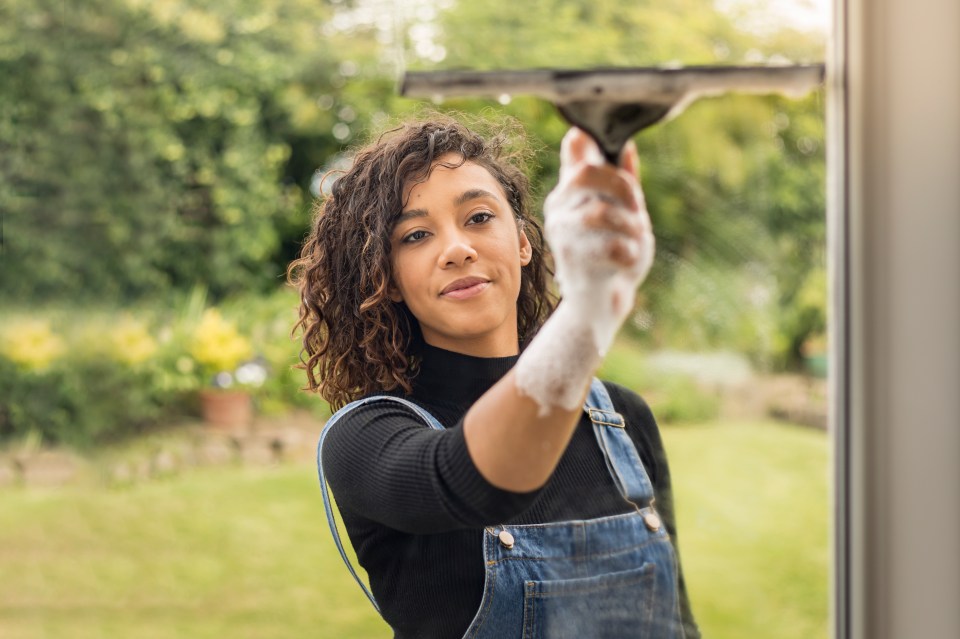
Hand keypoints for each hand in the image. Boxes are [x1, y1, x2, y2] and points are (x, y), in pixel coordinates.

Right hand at [544, 128, 654, 333]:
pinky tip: (628, 261)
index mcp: (569, 192)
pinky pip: (613, 245)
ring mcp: (563, 234)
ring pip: (602, 212)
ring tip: (636, 239)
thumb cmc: (612, 254)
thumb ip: (623, 181)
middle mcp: (559, 209)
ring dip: (631, 226)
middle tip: (638, 208)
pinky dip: (631, 253)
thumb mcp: (623, 213)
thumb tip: (627, 144)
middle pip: (587, 173)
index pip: (576, 149)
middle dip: (623, 187)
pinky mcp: (575, 260)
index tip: (619, 161)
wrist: (601, 302)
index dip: (595, 143)